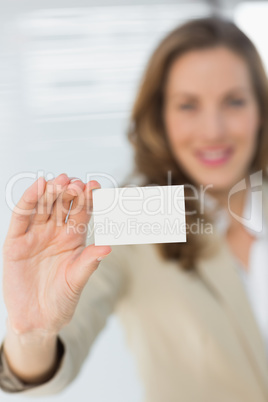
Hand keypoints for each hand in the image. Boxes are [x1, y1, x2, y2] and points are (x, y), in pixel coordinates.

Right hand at [2, 173, 110, 335]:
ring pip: (44, 207)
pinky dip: (29, 200)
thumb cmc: (61, 299)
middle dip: (70, 193)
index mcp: (73, 238)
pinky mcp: (16, 241)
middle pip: (63, 206)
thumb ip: (89, 262)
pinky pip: (22, 217)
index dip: (88, 199)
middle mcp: (55, 232)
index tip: (95, 186)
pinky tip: (38, 187)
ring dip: (51, 192)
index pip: (82, 213)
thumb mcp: (77, 280)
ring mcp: (35, 235)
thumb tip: (108, 247)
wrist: (37, 318)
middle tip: (76, 183)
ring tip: (60, 181)